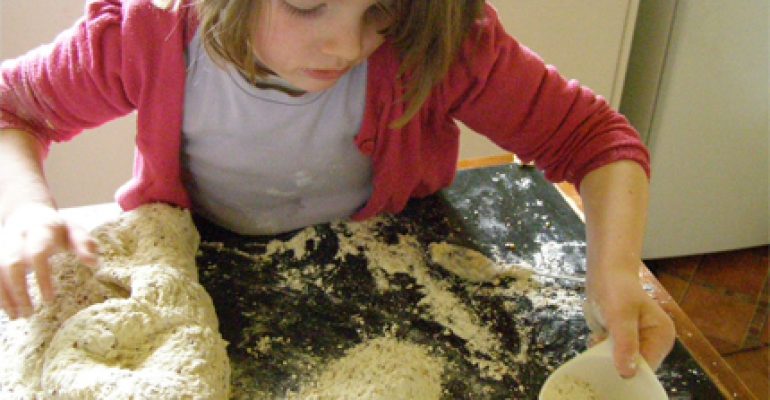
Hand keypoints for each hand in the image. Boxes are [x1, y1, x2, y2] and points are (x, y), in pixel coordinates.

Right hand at [0, 203, 97, 318]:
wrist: (27, 213)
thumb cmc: (56, 228)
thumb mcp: (74, 231)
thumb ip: (83, 244)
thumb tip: (93, 263)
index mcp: (40, 229)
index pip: (37, 254)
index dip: (42, 277)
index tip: (49, 299)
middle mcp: (16, 236)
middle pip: (11, 264)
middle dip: (19, 291)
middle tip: (30, 313)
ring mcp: (1, 245)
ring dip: (4, 296)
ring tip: (17, 316)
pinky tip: (6, 309)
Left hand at [585, 270, 674, 377]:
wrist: (605, 272)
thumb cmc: (616, 288)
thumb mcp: (620, 315)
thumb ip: (625, 344)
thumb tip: (628, 374)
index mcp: (662, 337)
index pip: (648, 368)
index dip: (628, 370)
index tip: (608, 366)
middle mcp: (654, 342)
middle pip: (634, 366)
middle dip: (615, 361)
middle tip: (599, 346)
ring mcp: (639, 341)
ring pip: (621, 361)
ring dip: (605, 354)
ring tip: (597, 338)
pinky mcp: (625, 339)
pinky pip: (613, 353)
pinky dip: (602, 348)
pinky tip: (596, 336)